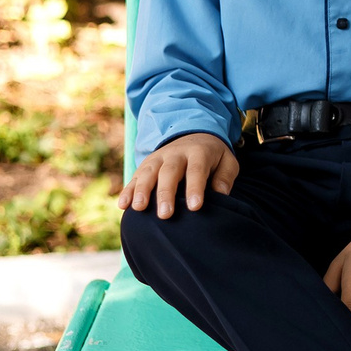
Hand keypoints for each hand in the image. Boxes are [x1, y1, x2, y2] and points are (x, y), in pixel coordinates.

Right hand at [118, 132, 238, 217]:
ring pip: (149, 172)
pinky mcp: (146, 165)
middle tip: (165, 215)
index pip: (196, 170)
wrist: (194, 135)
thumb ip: (225, 177)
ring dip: (142, 190)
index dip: (195, 188)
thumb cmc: (213, 157)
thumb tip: (221, 195)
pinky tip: (122, 205)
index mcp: (198, 152)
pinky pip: (135, 176)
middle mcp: (176, 154)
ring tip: (139, 208)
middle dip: (166, 193)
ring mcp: (158, 158)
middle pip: (169, 172)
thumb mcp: (227, 161)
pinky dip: (128, 190)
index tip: (195, 207)